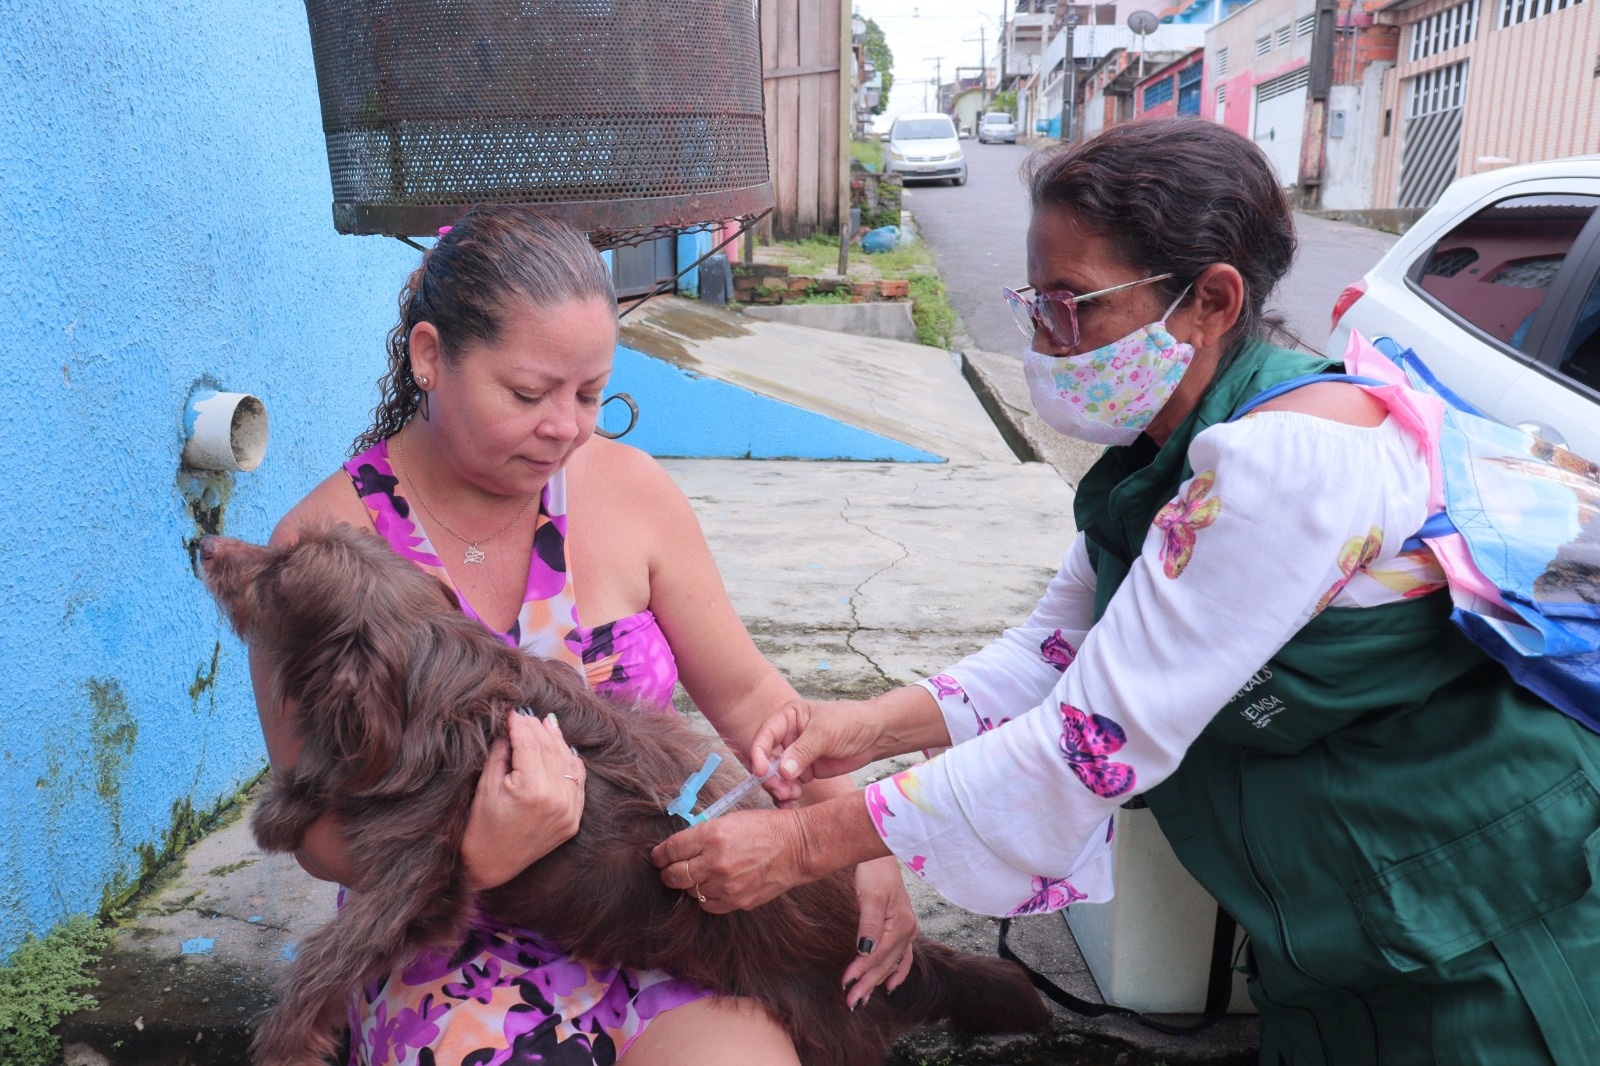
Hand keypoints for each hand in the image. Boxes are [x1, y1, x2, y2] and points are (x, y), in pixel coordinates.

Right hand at [462, 712, 586, 889]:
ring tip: (547, 725)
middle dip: (538, 729)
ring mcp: (568, 811)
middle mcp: (556, 799)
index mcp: (531, 789)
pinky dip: (571, 764)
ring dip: (557, 742)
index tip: (514, 712)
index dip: (520, 725)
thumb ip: (501, 753)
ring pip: (567, 764)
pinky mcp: (573, 821)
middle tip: (529, 715)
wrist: (489, 865)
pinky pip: (577, 784)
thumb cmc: (480, 826)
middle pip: (550, 750)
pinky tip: (564, 750)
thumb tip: (512, 726)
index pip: (529, 744)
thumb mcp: (486, 786)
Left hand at [651, 808, 814, 912]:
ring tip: (697, 875)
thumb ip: (703, 834)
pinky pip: (708, 905)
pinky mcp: (737, 901)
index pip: (671, 850)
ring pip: (691, 892)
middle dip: (667, 872)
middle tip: (668, 869)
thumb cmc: (765, 828)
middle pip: (675, 875)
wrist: (797, 847)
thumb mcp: (730, 819)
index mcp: (712, 835)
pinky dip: (706, 897)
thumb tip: (679, 848)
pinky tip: (713, 886)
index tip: (657, 857)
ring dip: (690, 884)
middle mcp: (716, 862)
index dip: (659, 855)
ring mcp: (726, 885)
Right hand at [749, 699, 883, 802]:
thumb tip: (783, 771)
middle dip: (771, 777)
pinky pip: (789, 785)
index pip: (765, 736)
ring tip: (791, 796)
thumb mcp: (826, 732)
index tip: (761, 772)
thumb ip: (803, 750)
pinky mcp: (804, 771)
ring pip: (776, 775)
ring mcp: (794, 756)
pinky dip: (787, 795)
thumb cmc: (850, 722)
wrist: (874, 736)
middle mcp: (787, 737)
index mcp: (787, 718)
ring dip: (779, 788)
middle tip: (781, 790)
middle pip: (767, 760)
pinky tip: (791, 802)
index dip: (759, 753)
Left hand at [842, 856, 917, 1007]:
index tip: (844, 984)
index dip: (861, 971)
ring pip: (891, 965)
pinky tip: (889, 986)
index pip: (877, 956)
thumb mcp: (870, 896)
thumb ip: (869, 925)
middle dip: (867, 984)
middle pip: (885, 965)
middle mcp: (908, 931)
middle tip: (850, 1003)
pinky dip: (896, 973)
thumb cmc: (874, 872)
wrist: (880, 854)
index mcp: (901, 925)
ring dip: (876, 982)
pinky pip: (902, 958)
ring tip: (861, 999)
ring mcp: (908, 931)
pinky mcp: (902, 928)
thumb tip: (865, 951)